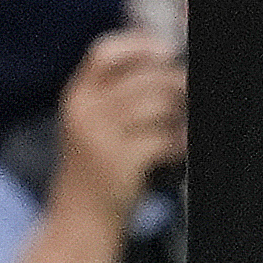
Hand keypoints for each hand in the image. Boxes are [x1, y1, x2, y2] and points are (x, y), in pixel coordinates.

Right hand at [52, 29, 184, 226]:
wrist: (79, 217)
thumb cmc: (95, 167)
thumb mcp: (92, 123)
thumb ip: (116, 93)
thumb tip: (165, 63)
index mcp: (77, 95)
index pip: (104, 52)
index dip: (140, 45)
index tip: (167, 50)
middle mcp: (84, 110)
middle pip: (145, 77)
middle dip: (176, 84)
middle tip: (185, 98)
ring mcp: (101, 135)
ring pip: (160, 104)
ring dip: (180, 115)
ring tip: (176, 129)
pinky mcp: (122, 161)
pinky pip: (167, 138)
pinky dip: (179, 144)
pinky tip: (175, 153)